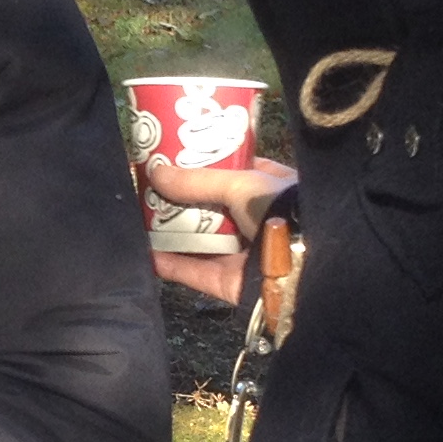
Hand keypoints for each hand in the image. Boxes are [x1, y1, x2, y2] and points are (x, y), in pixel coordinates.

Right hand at [143, 156, 297, 303]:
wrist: (305, 265)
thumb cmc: (281, 210)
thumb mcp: (242, 183)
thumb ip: (197, 181)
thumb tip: (154, 172)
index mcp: (272, 190)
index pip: (236, 173)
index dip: (207, 165)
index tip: (174, 157)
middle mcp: (258, 221)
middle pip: (212, 208)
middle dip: (182, 199)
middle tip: (149, 187)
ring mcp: (244, 255)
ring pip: (201, 241)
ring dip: (171, 231)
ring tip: (137, 217)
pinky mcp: (231, 283)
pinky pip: (195, 272)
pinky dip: (171, 265)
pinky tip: (144, 254)